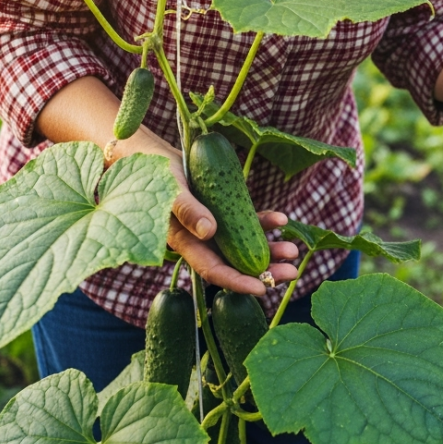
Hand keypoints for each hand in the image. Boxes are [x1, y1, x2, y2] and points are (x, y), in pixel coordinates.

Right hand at [114, 130, 299, 294]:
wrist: (149, 154)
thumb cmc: (153, 173)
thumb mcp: (169, 191)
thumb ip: (187, 210)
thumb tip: (209, 232)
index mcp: (186, 243)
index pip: (213, 270)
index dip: (236, 282)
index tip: (262, 289)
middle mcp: (201, 240)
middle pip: (235, 263)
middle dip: (264, 271)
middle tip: (292, 274)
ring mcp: (213, 226)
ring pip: (244, 245)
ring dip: (269, 250)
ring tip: (293, 250)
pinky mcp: (221, 209)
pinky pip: (245, 221)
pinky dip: (264, 222)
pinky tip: (282, 220)